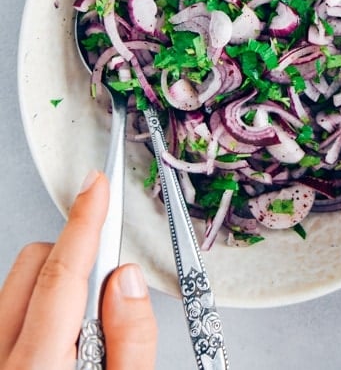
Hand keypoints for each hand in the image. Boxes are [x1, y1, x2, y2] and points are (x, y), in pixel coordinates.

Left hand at [0, 170, 156, 369]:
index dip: (85, 222)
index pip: (62, 275)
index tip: (98, 184)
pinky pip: (8, 310)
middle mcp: (2, 359)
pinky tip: (59, 345)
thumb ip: (132, 341)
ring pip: (17, 284)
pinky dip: (35, 310)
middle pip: (33, 265)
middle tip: (108, 296)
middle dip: (74, 259)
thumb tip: (128, 280)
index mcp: (36, 367)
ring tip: (83, 335)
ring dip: (53, 289)